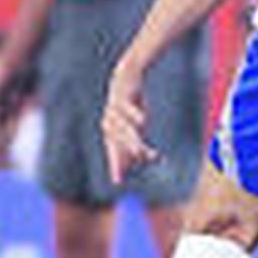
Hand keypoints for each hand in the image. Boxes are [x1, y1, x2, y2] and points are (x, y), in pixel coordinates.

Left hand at [101, 59, 156, 183]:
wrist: (127, 76)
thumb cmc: (131, 103)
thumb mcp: (136, 124)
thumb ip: (138, 140)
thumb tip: (148, 158)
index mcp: (111, 130)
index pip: (113, 150)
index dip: (116, 164)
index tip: (118, 181)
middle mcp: (109, 121)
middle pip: (116, 141)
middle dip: (125, 154)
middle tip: (136, 165)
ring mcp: (114, 108)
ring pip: (122, 126)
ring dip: (132, 139)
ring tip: (142, 149)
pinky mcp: (122, 94)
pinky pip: (126, 105)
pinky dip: (134, 114)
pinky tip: (143, 121)